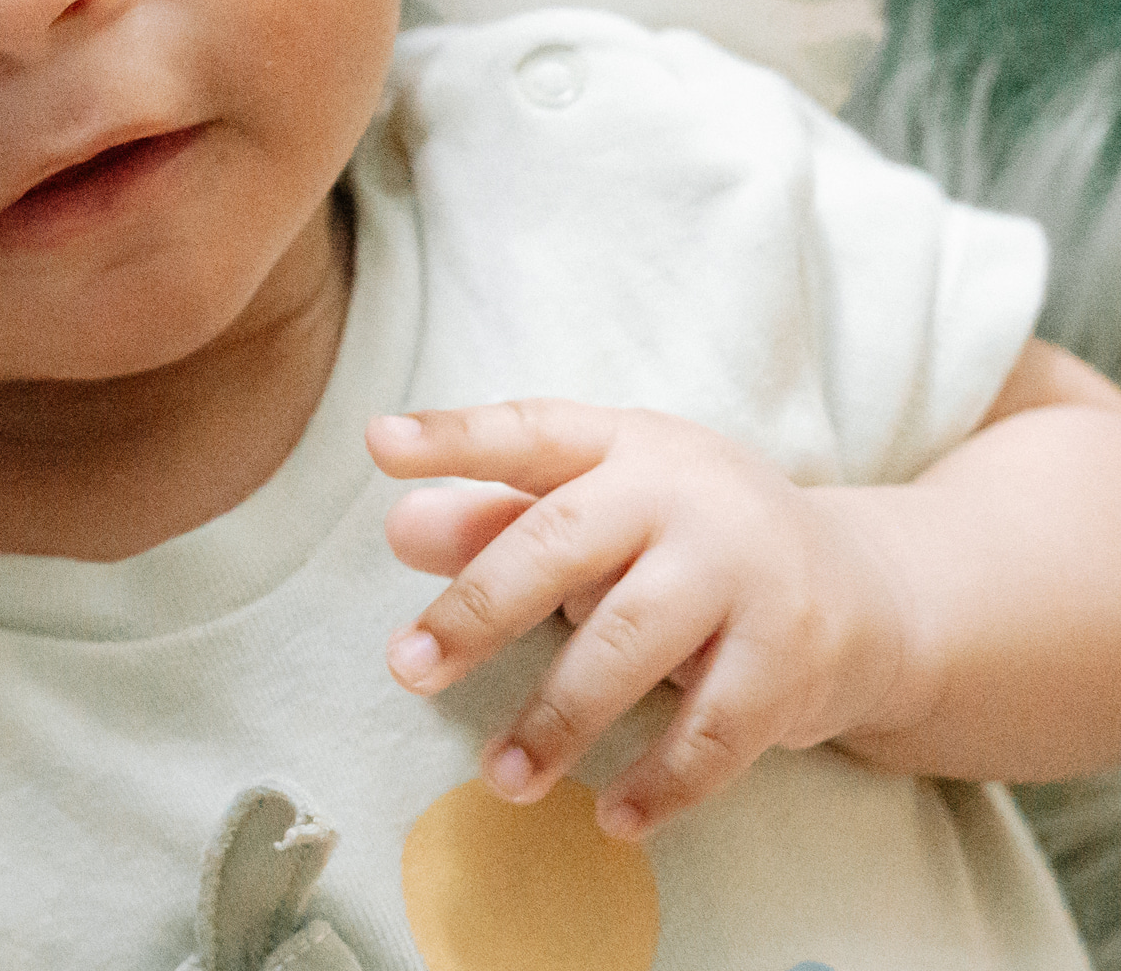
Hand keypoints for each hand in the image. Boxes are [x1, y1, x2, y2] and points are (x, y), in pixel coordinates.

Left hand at [367, 399, 916, 840]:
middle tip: (407, 668)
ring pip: (630, 645)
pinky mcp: (793, 655)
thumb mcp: (602, 511)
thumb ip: (498, 519)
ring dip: (557, 720)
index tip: (380, 444)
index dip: (455, 439)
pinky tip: (611, 820)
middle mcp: (685, 493)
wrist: (871, 590)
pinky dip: (660, 782)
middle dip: (479, 611)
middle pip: (563, 543)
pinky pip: (713, 730)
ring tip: (499, 777)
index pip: (529, 432)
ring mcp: (745, 571)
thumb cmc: (690, 544)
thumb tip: (400, 527)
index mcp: (625, 445)